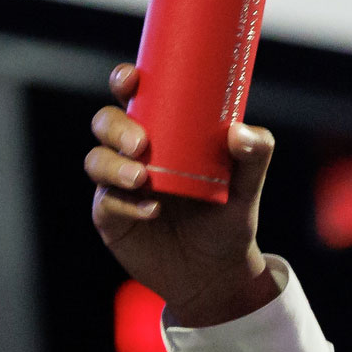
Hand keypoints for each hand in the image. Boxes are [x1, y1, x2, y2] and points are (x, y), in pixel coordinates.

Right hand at [86, 63, 281, 329]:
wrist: (216, 273)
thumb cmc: (229, 218)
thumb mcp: (248, 185)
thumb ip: (255, 154)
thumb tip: (239, 132)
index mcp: (164, 131)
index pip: (136, 96)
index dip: (126, 80)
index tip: (132, 78)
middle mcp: (136, 152)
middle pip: (105, 122)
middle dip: (116, 126)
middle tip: (141, 143)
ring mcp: (119, 183)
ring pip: (97, 160)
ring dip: (114, 166)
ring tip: (143, 180)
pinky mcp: (110, 216)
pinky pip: (106, 201)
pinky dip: (125, 204)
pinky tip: (150, 211)